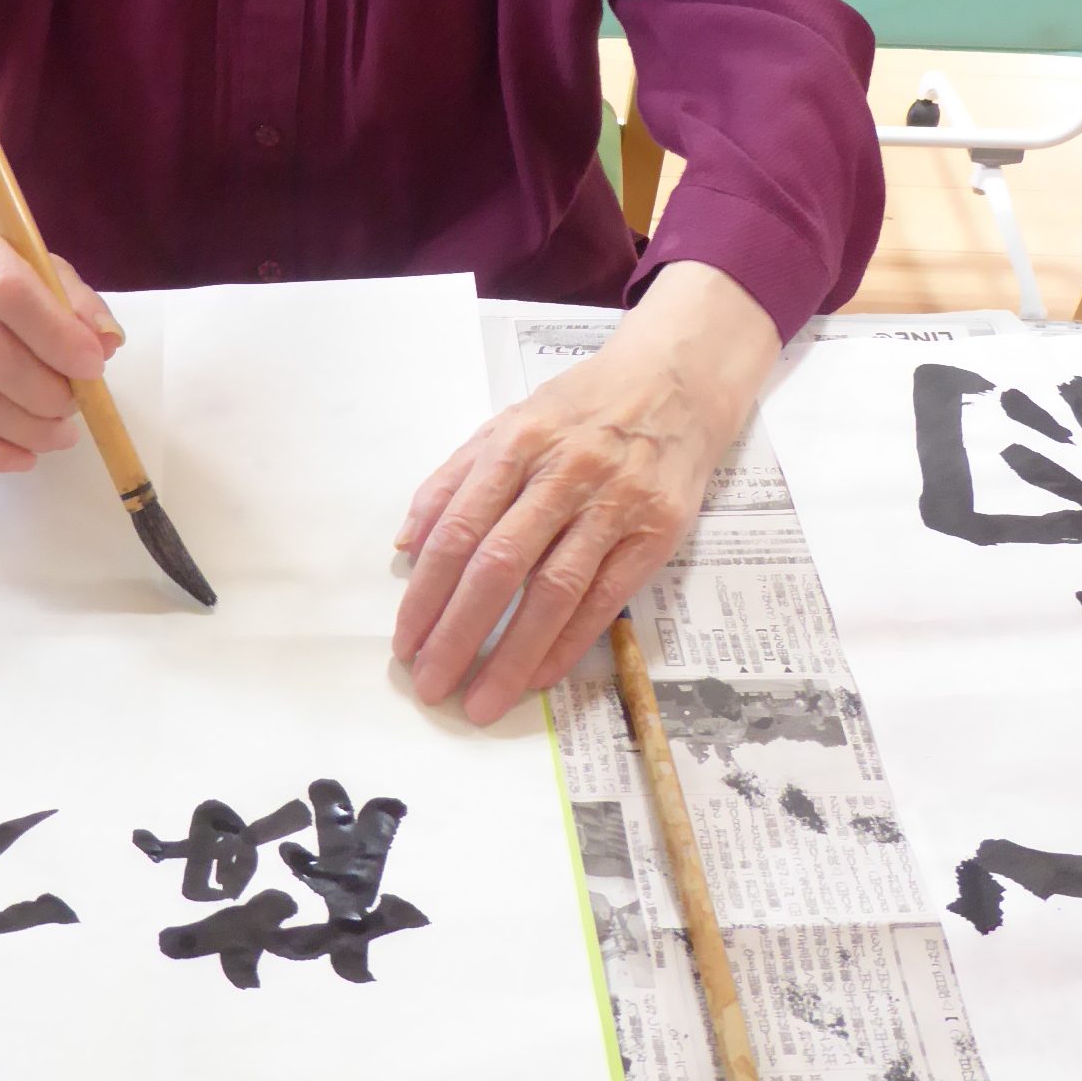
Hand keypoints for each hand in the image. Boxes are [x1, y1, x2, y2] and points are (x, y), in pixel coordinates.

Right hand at [0, 149, 120, 471]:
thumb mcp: (31, 265)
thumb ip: (73, 300)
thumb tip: (107, 342)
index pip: (8, 288)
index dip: (55, 333)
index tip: (93, 366)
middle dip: (44, 391)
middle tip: (75, 407)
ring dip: (23, 426)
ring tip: (59, 434)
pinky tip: (21, 455)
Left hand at [392, 264, 780, 724]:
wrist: (676, 379)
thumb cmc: (581, 408)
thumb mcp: (510, 423)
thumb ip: (454, 479)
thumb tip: (406, 544)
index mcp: (516, 443)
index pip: (458, 530)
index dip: (426, 593)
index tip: (405, 642)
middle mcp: (564, 473)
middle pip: (499, 566)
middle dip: (458, 633)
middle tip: (431, 684)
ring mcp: (615, 503)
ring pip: (554, 590)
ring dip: (512, 654)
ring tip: (481, 701)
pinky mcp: (657, 531)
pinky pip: (605, 598)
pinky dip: (569, 642)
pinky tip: (539, 676)